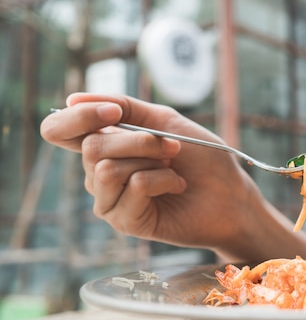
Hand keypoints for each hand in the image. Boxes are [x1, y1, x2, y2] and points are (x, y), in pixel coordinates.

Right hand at [40, 93, 305, 261]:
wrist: (231, 193)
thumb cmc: (202, 158)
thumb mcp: (164, 121)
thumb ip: (122, 106)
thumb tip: (72, 98)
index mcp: (104, 146)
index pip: (59, 130)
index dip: (78, 117)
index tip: (113, 112)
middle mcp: (98, 174)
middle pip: (91, 146)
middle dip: (139, 140)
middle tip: (172, 148)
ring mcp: (109, 200)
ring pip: (108, 168)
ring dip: (152, 159)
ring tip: (174, 167)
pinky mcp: (126, 221)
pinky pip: (133, 187)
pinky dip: (162, 180)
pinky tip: (176, 187)